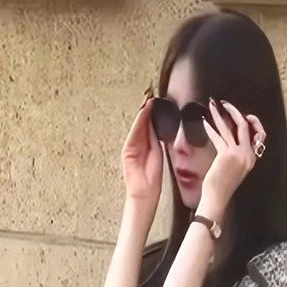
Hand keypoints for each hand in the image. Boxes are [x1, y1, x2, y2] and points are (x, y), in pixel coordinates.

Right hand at [121, 94, 162, 209]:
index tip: (157, 100)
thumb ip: (156, 138)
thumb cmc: (152, 178)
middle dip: (146, 108)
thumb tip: (156, 123)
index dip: (152, 112)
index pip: (149, 124)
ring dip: (143, 112)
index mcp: (146, 144)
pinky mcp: (127, 150)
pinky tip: (144, 112)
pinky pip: (134, 133)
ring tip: (148, 99)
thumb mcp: (158, 153)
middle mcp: (137, 143)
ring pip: (138, 126)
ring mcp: (131, 146)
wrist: (145, 192)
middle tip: (151, 93)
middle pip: (142, 122)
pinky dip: (139, 123)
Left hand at [200, 99, 264, 212]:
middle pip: (245, 125)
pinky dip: (210, 128)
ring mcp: (238, 154)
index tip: (242, 115)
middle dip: (234, 111)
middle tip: (224, 103)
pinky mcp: (226, 155)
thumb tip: (229, 139)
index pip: (258, 134)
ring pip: (230, 127)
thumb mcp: (235, 169)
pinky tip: (204, 122)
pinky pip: (218, 136)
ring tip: (212, 105)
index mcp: (251, 158)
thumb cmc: (222, 186)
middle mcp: (247, 154)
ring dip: (219, 114)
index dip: (252, 122)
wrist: (218, 197)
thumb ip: (237, 155)